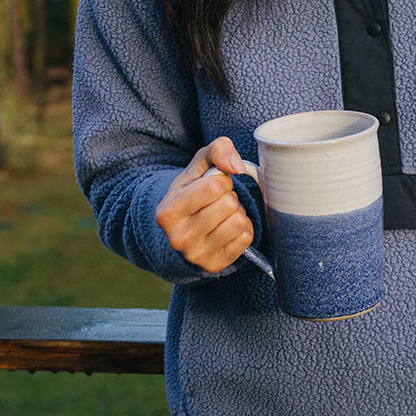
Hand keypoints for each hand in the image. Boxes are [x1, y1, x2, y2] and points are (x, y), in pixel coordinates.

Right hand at [155, 137, 253, 272]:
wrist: (181, 229)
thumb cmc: (192, 191)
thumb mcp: (198, 166)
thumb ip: (217, 150)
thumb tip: (237, 166)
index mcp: (168, 212)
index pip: (215, 186)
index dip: (222, 180)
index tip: (212, 186)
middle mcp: (179, 238)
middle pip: (229, 204)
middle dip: (229, 197)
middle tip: (216, 202)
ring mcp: (196, 255)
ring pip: (239, 222)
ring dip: (237, 213)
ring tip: (221, 214)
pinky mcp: (214, 266)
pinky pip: (246, 239)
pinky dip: (243, 229)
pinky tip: (227, 228)